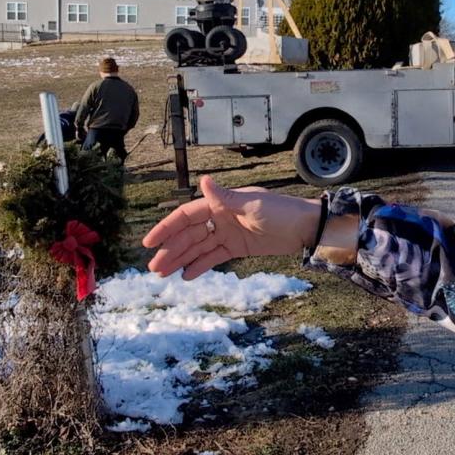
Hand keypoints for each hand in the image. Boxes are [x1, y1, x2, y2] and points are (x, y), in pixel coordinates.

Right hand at [143, 175, 317, 279]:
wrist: (306, 227)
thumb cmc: (281, 210)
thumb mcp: (252, 204)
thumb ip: (225, 197)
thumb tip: (203, 180)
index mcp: (220, 203)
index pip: (186, 216)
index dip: (166, 228)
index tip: (149, 243)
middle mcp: (220, 217)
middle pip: (189, 235)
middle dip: (170, 250)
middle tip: (153, 268)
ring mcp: (228, 233)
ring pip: (198, 247)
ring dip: (180, 259)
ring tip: (163, 274)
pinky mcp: (238, 247)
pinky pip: (214, 257)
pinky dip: (200, 265)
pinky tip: (186, 275)